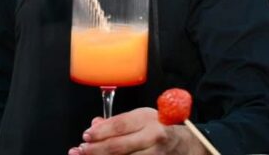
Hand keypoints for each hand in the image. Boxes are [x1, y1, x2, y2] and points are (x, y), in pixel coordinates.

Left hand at [67, 107, 206, 154]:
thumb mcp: (142, 118)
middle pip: (118, 147)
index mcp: (148, 119)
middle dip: (95, 150)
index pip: (119, 125)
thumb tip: (95, 125)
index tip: (85, 135)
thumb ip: (118, 122)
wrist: (188, 145)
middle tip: (80, 150)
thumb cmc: (161, 128)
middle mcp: (153, 137)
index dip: (100, 132)